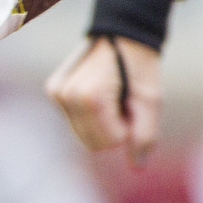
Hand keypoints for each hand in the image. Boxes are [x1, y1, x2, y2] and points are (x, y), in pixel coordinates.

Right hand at [46, 34, 160, 161]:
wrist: (121, 34)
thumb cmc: (139, 66)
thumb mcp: (150, 101)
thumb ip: (145, 135)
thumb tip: (137, 167)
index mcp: (88, 98)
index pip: (107, 142)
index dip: (126, 130)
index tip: (131, 107)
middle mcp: (65, 96)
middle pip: (90, 143)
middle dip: (112, 130)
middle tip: (123, 105)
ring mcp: (55, 93)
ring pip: (80, 134)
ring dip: (100, 124)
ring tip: (112, 99)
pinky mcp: (52, 91)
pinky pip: (73, 120)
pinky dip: (89, 115)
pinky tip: (99, 94)